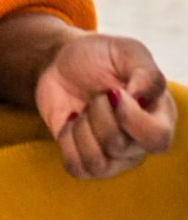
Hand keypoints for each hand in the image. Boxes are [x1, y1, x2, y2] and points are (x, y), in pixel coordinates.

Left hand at [35, 32, 174, 181]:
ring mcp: (113, 156)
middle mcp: (139, 142)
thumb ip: (146, 74)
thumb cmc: (100, 56)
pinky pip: (76, 168)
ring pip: (97, 163)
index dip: (131, 118)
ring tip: (84, 112)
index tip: (114, 91)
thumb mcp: (127, 51)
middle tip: (97, 97)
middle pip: (119, 146)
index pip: (157, 138)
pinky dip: (66, 141)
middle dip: (99, 115)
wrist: (61, 62)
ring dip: (81, 129)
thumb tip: (143, 100)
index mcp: (159, 116)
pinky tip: (71, 123)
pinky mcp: (85, 161)